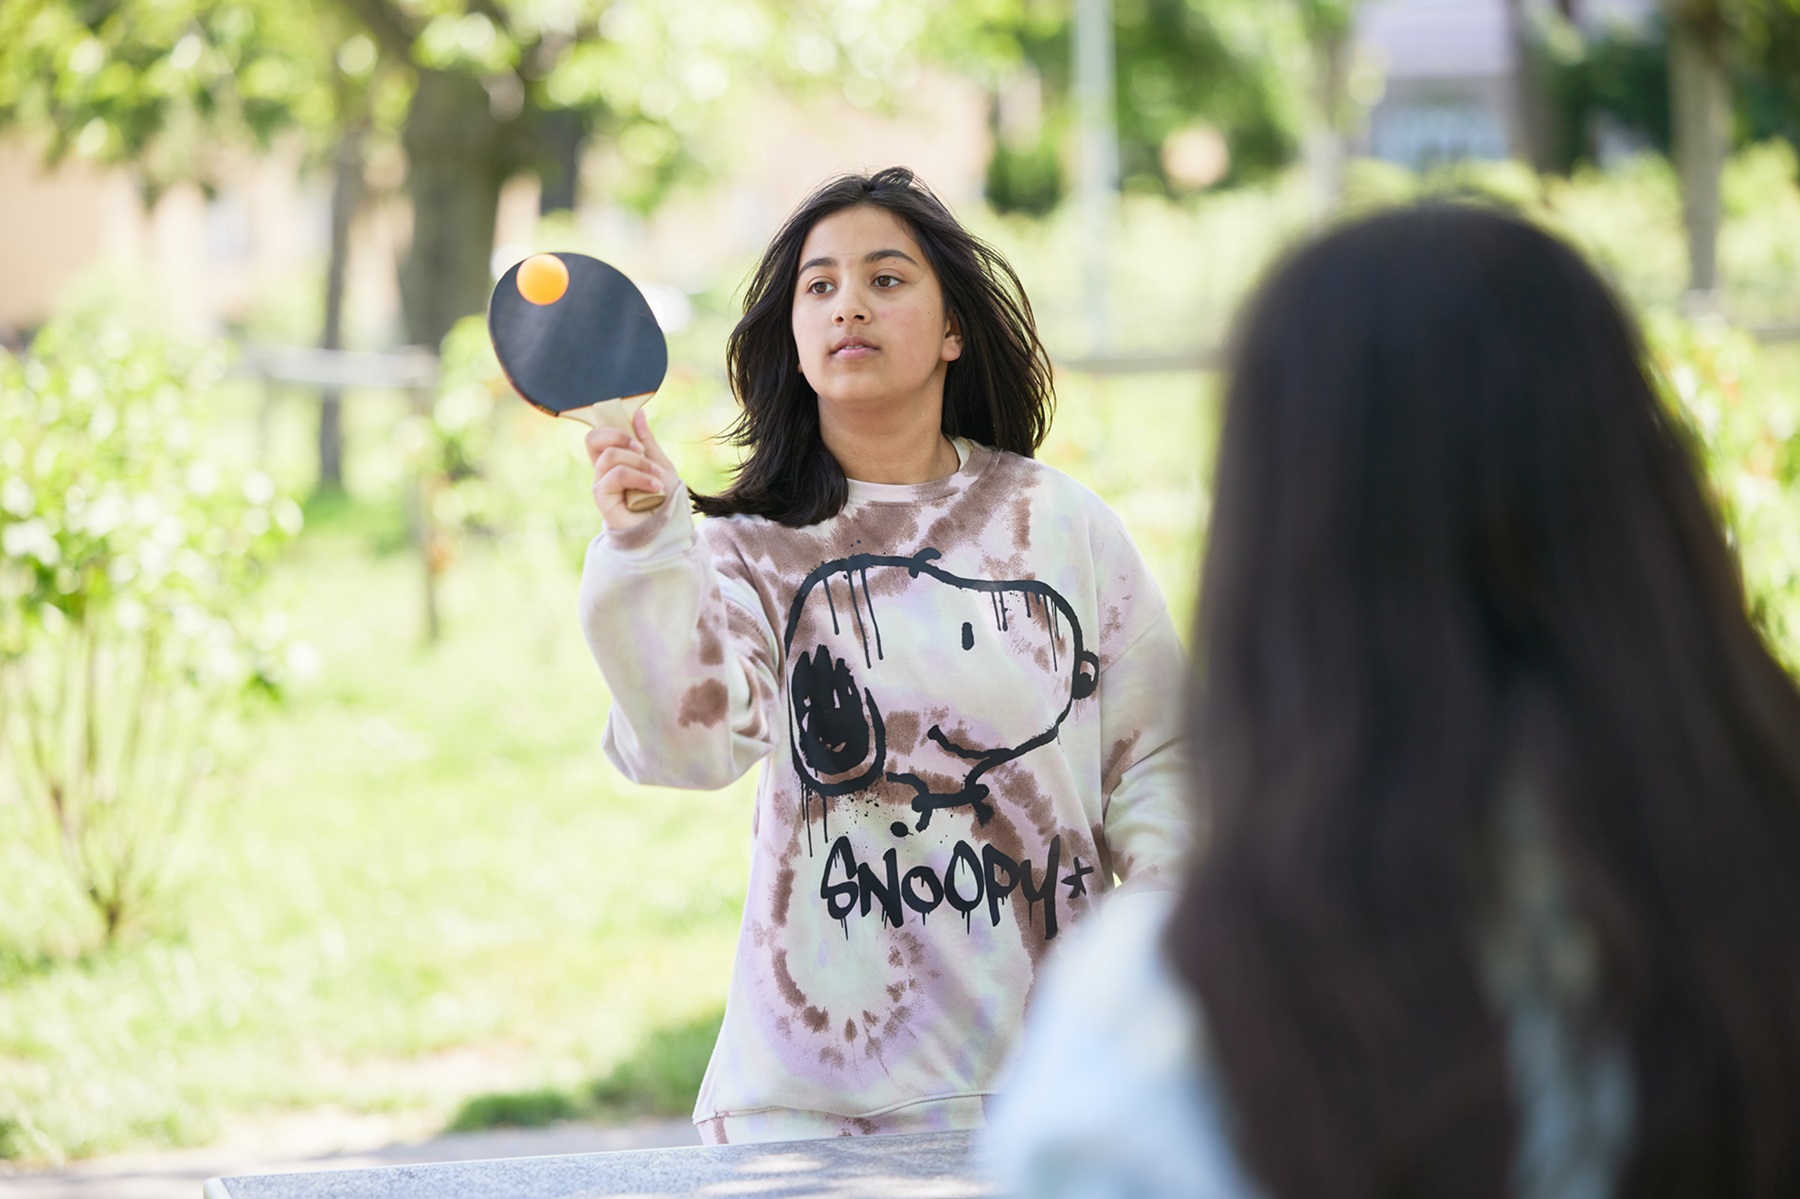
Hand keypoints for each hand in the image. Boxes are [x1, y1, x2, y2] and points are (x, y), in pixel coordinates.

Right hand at [586, 409, 679, 531]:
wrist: (668, 526)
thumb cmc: (664, 499)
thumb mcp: (659, 463)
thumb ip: (646, 441)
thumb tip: (638, 413)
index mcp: (614, 461)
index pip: (599, 436)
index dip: (611, 427)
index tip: (636, 433)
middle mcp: (603, 472)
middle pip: (593, 439)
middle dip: (619, 436)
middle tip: (641, 450)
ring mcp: (601, 484)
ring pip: (610, 456)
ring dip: (639, 463)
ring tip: (657, 478)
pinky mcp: (602, 499)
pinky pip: (615, 476)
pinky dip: (639, 477)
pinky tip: (654, 488)